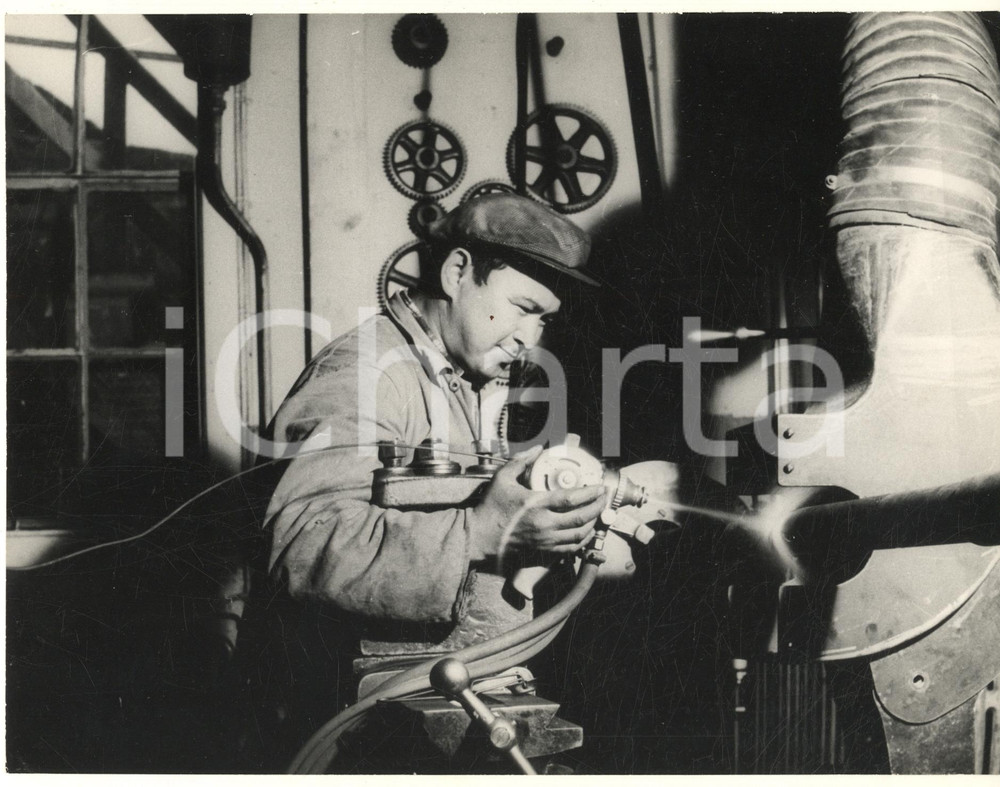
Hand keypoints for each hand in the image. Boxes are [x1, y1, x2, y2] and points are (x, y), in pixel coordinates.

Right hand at [469, 444, 607, 559]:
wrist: (480, 536)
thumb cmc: (490, 507)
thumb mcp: (502, 478)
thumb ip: (520, 461)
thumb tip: (537, 449)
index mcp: (535, 504)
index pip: (571, 499)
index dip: (589, 492)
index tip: (599, 486)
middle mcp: (544, 523)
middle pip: (581, 517)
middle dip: (597, 506)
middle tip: (603, 497)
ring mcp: (545, 539)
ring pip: (579, 534)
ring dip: (593, 522)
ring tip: (598, 511)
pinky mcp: (544, 549)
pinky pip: (570, 547)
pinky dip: (583, 539)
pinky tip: (587, 530)